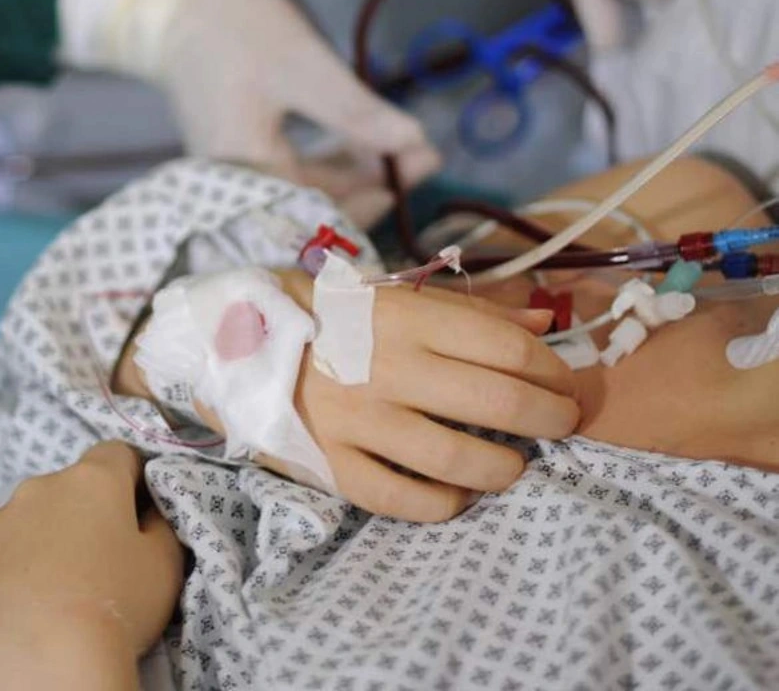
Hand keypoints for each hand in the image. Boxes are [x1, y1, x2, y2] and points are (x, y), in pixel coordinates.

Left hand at [0, 442, 183, 690]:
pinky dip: (7, 570)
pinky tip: (20, 606)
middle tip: (98, 562)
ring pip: (26, 519)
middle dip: (84, 513)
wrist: (43, 665)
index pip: (118, 454)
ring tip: (54, 591)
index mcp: (92, 480)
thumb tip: (147, 512)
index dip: (132, 480)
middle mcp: (38, 488)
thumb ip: (160, 524)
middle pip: (69, 488)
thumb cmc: (116, 608)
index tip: (137, 514)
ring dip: (42, 540)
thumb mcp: (166, 564)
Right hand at [59, 0, 438, 210]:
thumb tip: (413, 142)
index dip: (376, 197)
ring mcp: (239, 176)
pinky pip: (294, 175)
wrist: (169, 9)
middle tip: (425, 155)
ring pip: (309, 191)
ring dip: (357, 171)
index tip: (421, 168)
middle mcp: (240, 189)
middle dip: (374, 183)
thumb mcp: (303, 67)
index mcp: (249, 174)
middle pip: (318, 207)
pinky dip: (331, 162)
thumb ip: (355, 113)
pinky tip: (364, 145)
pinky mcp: (243, 159)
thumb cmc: (232, 31)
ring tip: (404, 147)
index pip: (323, 210)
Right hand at [271, 271, 580, 521]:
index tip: (565, 383)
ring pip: (457, 458)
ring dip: (504, 468)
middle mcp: (388, 368)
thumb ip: (471, 311)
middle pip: (499, 401)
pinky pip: (400, 499)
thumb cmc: (333, 322)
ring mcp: (358, 420)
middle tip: (561, 425)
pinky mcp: (331, 463)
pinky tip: (457, 495)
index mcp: (407, 318)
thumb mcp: (396, 298)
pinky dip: (442, 504)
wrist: (237, 346)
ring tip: (514, 466)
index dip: (553, 370)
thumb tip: (546, 320)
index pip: (508, 347)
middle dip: (551, 419)